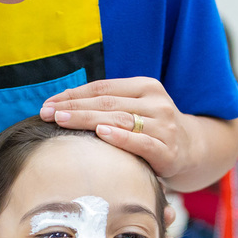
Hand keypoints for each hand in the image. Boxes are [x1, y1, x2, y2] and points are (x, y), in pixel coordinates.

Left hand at [41, 77, 193, 182]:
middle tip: (45, 113)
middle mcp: (156, 102)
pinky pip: (141, 143)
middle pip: (107, 102)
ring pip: (120, 119)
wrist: (192, 149)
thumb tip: (60, 105)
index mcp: (145, 86)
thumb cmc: (152, 129)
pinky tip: (100, 134)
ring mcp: (163, 125)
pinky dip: (120, 138)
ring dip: (87, 120)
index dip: (73, 94)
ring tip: (61, 121)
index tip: (47, 103)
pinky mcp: (168, 150)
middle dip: (73, 107)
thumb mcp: (134, 109)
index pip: (102, 88)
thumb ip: (107, 105)